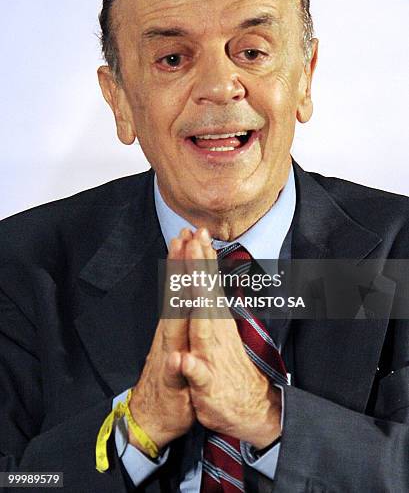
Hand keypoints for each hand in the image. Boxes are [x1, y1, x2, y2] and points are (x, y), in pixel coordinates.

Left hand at [128, 229, 195, 452]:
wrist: (148, 419)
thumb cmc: (169, 407)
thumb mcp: (177, 396)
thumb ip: (179, 375)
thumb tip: (179, 360)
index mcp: (174, 341)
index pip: (182, 301)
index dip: (187, 275)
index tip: (193, 248)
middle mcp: (168, 330)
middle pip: (176, 288)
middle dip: (183, 259)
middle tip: (188, 232)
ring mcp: (166, 331)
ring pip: (173, 290)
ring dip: (178, 264)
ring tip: (182, 241)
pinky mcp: (167, 335)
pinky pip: (173, 300)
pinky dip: (176, 280)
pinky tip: (181, 268)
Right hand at [181, 229, 281, 448]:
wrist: (253, 411)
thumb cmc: (225, 405)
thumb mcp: (207, 398)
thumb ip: (196, 375)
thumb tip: (182, 361)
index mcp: (208, 341)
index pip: (198, 300)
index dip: (192, 274)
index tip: (189, 249)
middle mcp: (216, 328)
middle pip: (207, 287)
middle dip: (200, 258)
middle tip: (196, 231)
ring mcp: (222, 327)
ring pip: (212, 287)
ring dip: (206, 262)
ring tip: (201, 240)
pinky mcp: (224, 330)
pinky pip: (214, 295)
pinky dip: (210, 277)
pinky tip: (207, 268)